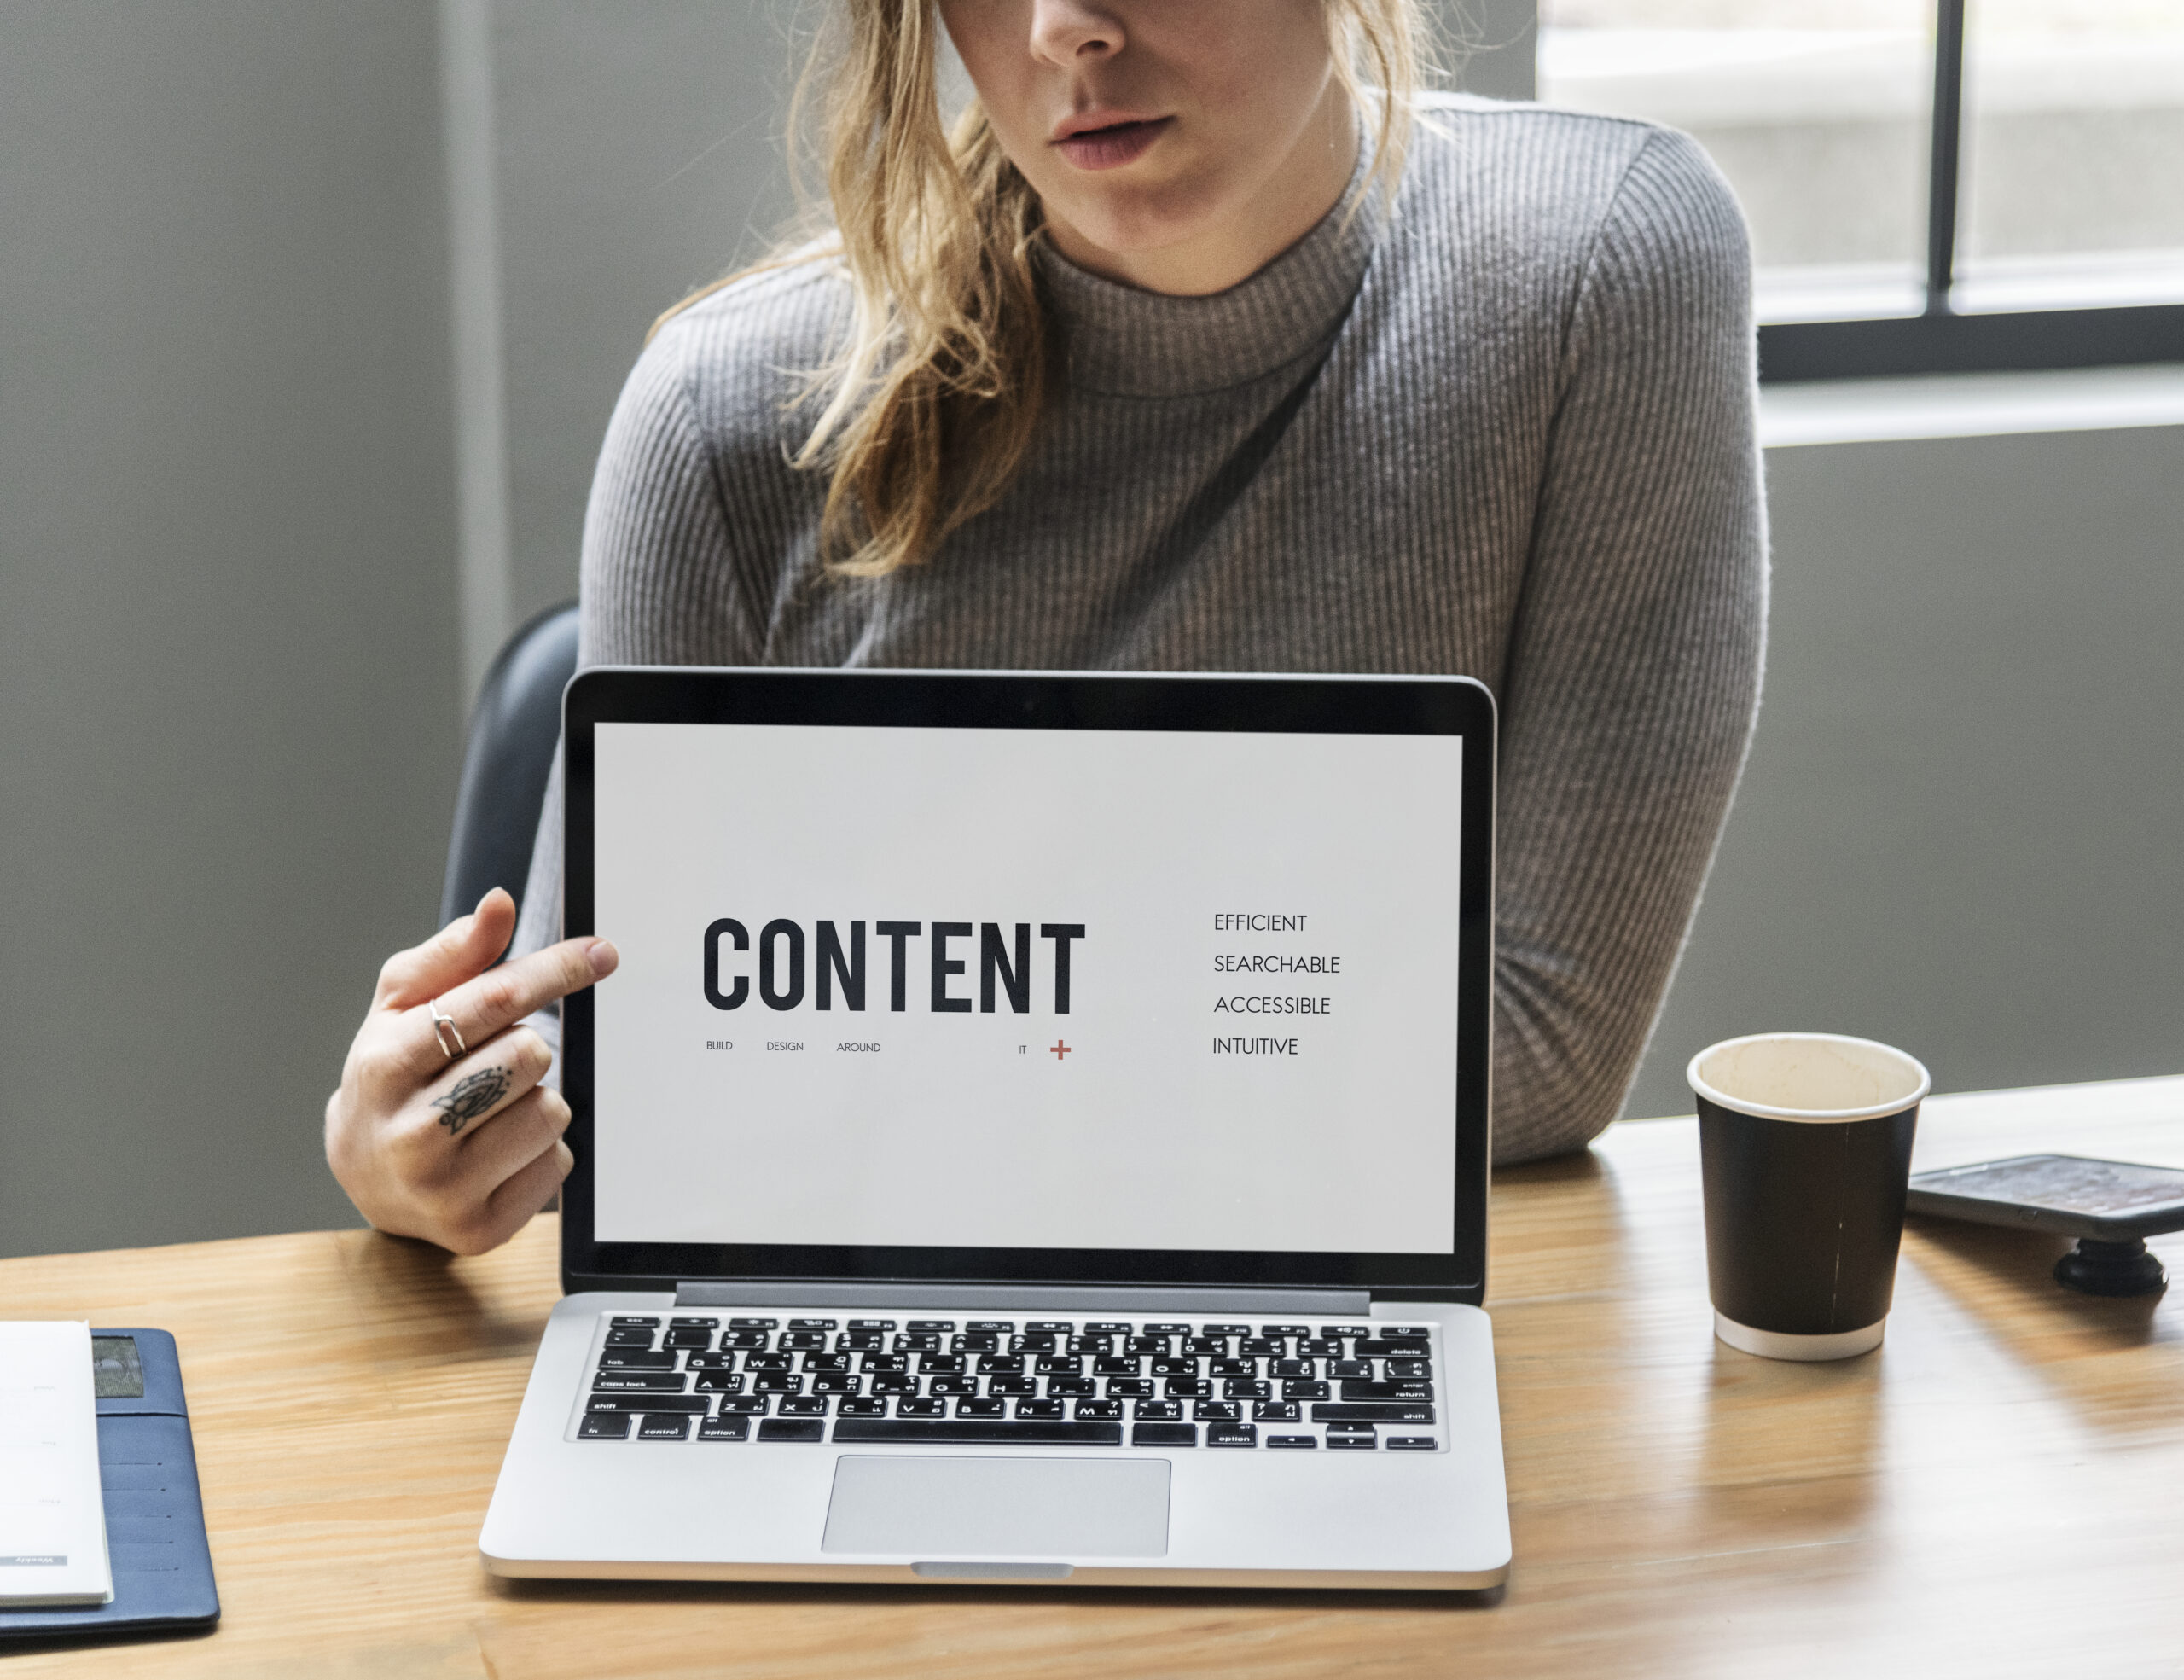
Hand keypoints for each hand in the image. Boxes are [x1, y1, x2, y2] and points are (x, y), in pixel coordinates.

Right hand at [325, 889, 618, 1254]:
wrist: (364, 1173)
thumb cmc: (392, 1075)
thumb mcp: (402, 1007)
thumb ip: (455, 953)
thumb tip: (499, 904)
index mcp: (384, 1064)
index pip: (493, 1002)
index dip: (556, 970)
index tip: (603, 952)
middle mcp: (409, 1132)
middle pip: (531, 1055)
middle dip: (526, 1047)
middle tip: (490, 1063)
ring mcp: (443, 1189)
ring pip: (551, 1110)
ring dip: (536, 1100)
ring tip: (488, 1109)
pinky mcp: (479, 1230)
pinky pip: (558, 1163)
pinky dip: (542, 1150)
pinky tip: (497, 1151)